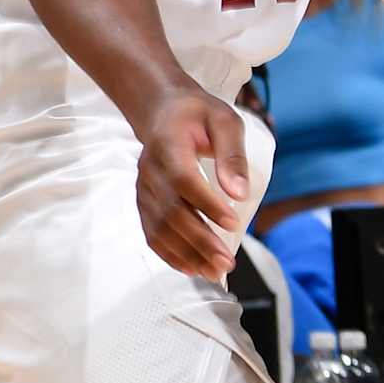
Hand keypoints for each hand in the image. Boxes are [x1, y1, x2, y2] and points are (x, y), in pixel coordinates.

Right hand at [136, 90, 251, 282]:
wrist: (163, 110)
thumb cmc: (198, 115)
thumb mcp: (225, 120)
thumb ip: (232, 154)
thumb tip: (240, 192)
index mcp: (168, 145)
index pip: (184, 180)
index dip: (206, 204)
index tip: (233, 223)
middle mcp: (150, 170)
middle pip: (171, 211)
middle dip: (200, 241)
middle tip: (227, 262)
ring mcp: (143, 188)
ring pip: (160, 228)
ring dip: (186, 254)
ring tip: (214, 272)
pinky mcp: (143, 201)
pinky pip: (151, 232)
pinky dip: (169, 254)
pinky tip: (191, 268)